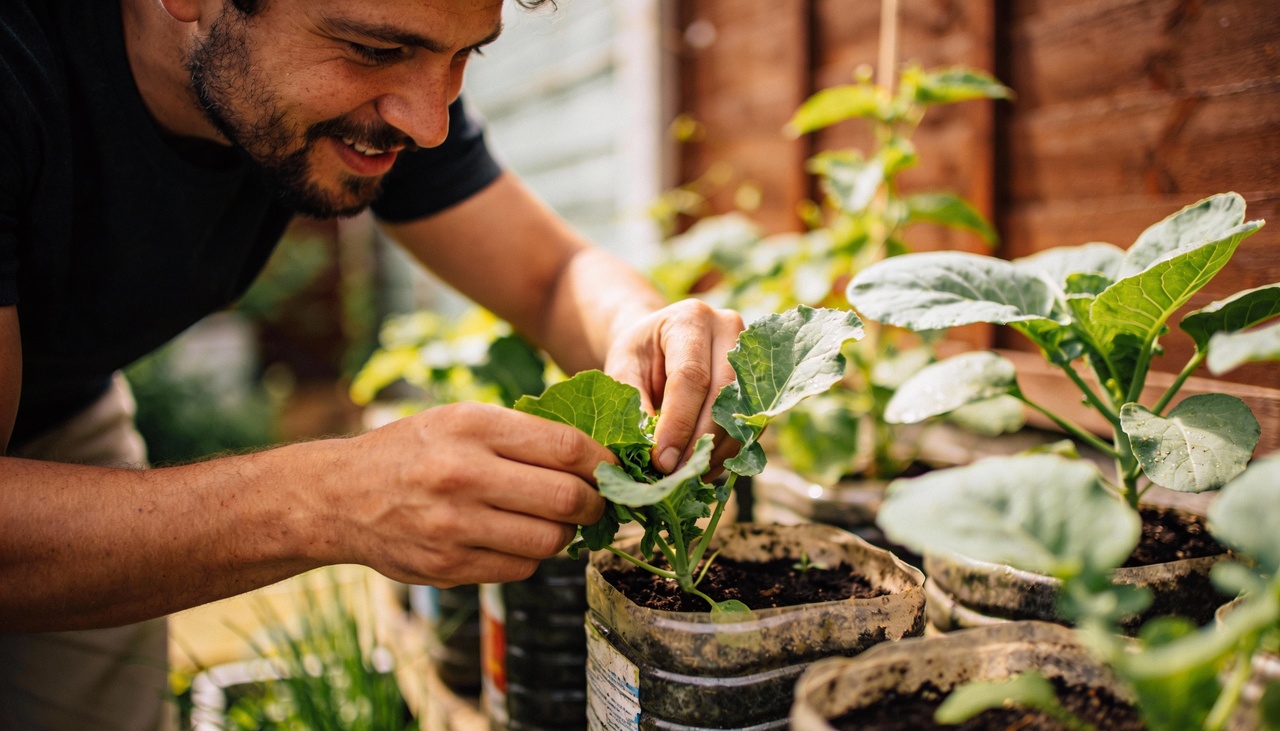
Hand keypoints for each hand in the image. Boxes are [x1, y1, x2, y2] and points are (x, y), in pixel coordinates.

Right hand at [322, 402, 608, 585]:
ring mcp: (455, 525)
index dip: (604, 462)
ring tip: (558, 522)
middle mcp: (464, 474)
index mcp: (473, 426)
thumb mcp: (461, 419)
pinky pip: (520, 568)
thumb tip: (596, 457)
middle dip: (596, 504)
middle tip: (597, 503)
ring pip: (550, 540)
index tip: (614, 469)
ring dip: (566, 535)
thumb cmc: (414, 451)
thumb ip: (522, 434)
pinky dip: (532, 556)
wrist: (340, 496)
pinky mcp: (449, 565)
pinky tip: (519, 539)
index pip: (567, 446)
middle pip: (568, 498)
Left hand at [604, 298, 744, 474]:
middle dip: (700, 441)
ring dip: (717, 451)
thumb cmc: (638, 355)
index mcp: (690, 319)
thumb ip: (634, 407)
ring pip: (743, 411)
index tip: (662, 460)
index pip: (690, 376)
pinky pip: (751, 422)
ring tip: (689, 476)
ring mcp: (751, 355)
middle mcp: (729, 329)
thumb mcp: (622, 370)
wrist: (660, 342)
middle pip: (724, 393)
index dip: (679, 422)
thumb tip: (646, 452)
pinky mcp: (759, 382)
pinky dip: (729, 450)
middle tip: (676, 475)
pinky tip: (705, 467)